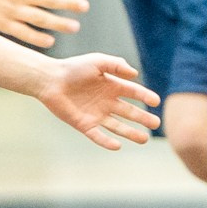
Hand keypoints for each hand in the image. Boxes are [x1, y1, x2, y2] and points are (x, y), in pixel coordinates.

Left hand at [39, 55, 159, 151]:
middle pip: (129, 112)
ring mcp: (96, 114)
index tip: (156, 101)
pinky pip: (98, 135)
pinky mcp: (84, 124)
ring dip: (131, 133)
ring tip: (144, 139)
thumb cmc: (73, 68)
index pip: (134, 92)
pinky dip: (107, 142)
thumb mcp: (97, 61)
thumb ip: (116, 65)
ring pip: (118, 126)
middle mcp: (107, 102)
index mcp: (112, 86)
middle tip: (156, 124)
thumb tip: (135, 74)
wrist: (49, 80)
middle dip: (143, 118)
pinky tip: (117, 146)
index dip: (145, 96)